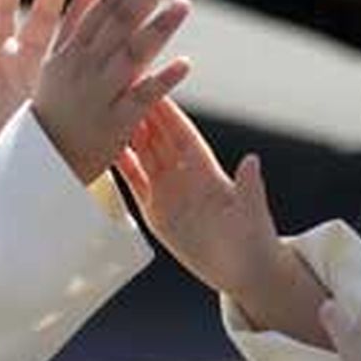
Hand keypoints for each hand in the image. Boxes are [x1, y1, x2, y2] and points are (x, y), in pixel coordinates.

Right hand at [32, 0, 191, 183]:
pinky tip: (186, 63)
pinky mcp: (114, 124)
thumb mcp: (57, 59)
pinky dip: (163, 81)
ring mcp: (99, 94)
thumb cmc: (54, 107)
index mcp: (72, 49)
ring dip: (159, 27)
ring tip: (184, 3)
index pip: (105, 4)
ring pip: (132, 54)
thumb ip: (76, 19)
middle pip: (120, 20)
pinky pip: (141, 99)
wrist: (41, 163)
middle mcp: (85, 66)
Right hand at [117, 97, 281, 297]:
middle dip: (142, 114)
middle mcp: (186, 177)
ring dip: (127, 136)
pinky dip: (122, 168)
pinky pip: (136, 185)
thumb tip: (252, 161)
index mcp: (208, 171)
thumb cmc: (255, 240)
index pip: (183, 134)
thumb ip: (249, 187)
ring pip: (144, 156)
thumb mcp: (253, 214)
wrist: (245, 271)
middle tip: (121, 92)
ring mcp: (170, 193)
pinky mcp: (158, 213)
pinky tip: (106, 152)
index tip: (152, 89)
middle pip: (159, 139)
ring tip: (106, 115)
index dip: (168, 113)